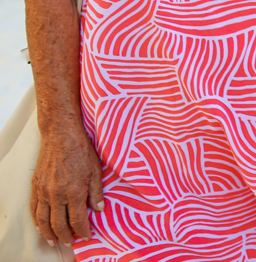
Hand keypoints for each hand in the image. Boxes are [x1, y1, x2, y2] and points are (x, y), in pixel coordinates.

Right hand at [30, 126, 103, 246]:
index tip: (87, 236)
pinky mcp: (36, 186)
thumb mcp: (96, 170)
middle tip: (71, 243)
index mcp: (73, 191)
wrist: (61, 135)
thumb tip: (98, 209)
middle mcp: (56, 194)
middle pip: (58, 223)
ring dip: (48, 233)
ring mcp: (43, 191)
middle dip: (65, 236)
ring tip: (54, 241)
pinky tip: (41, 226)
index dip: (83, 231)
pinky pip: (34, 208)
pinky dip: (37, 221)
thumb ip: (96, 192)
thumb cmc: (81, 150)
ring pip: (43, 219)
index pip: (77, 219)